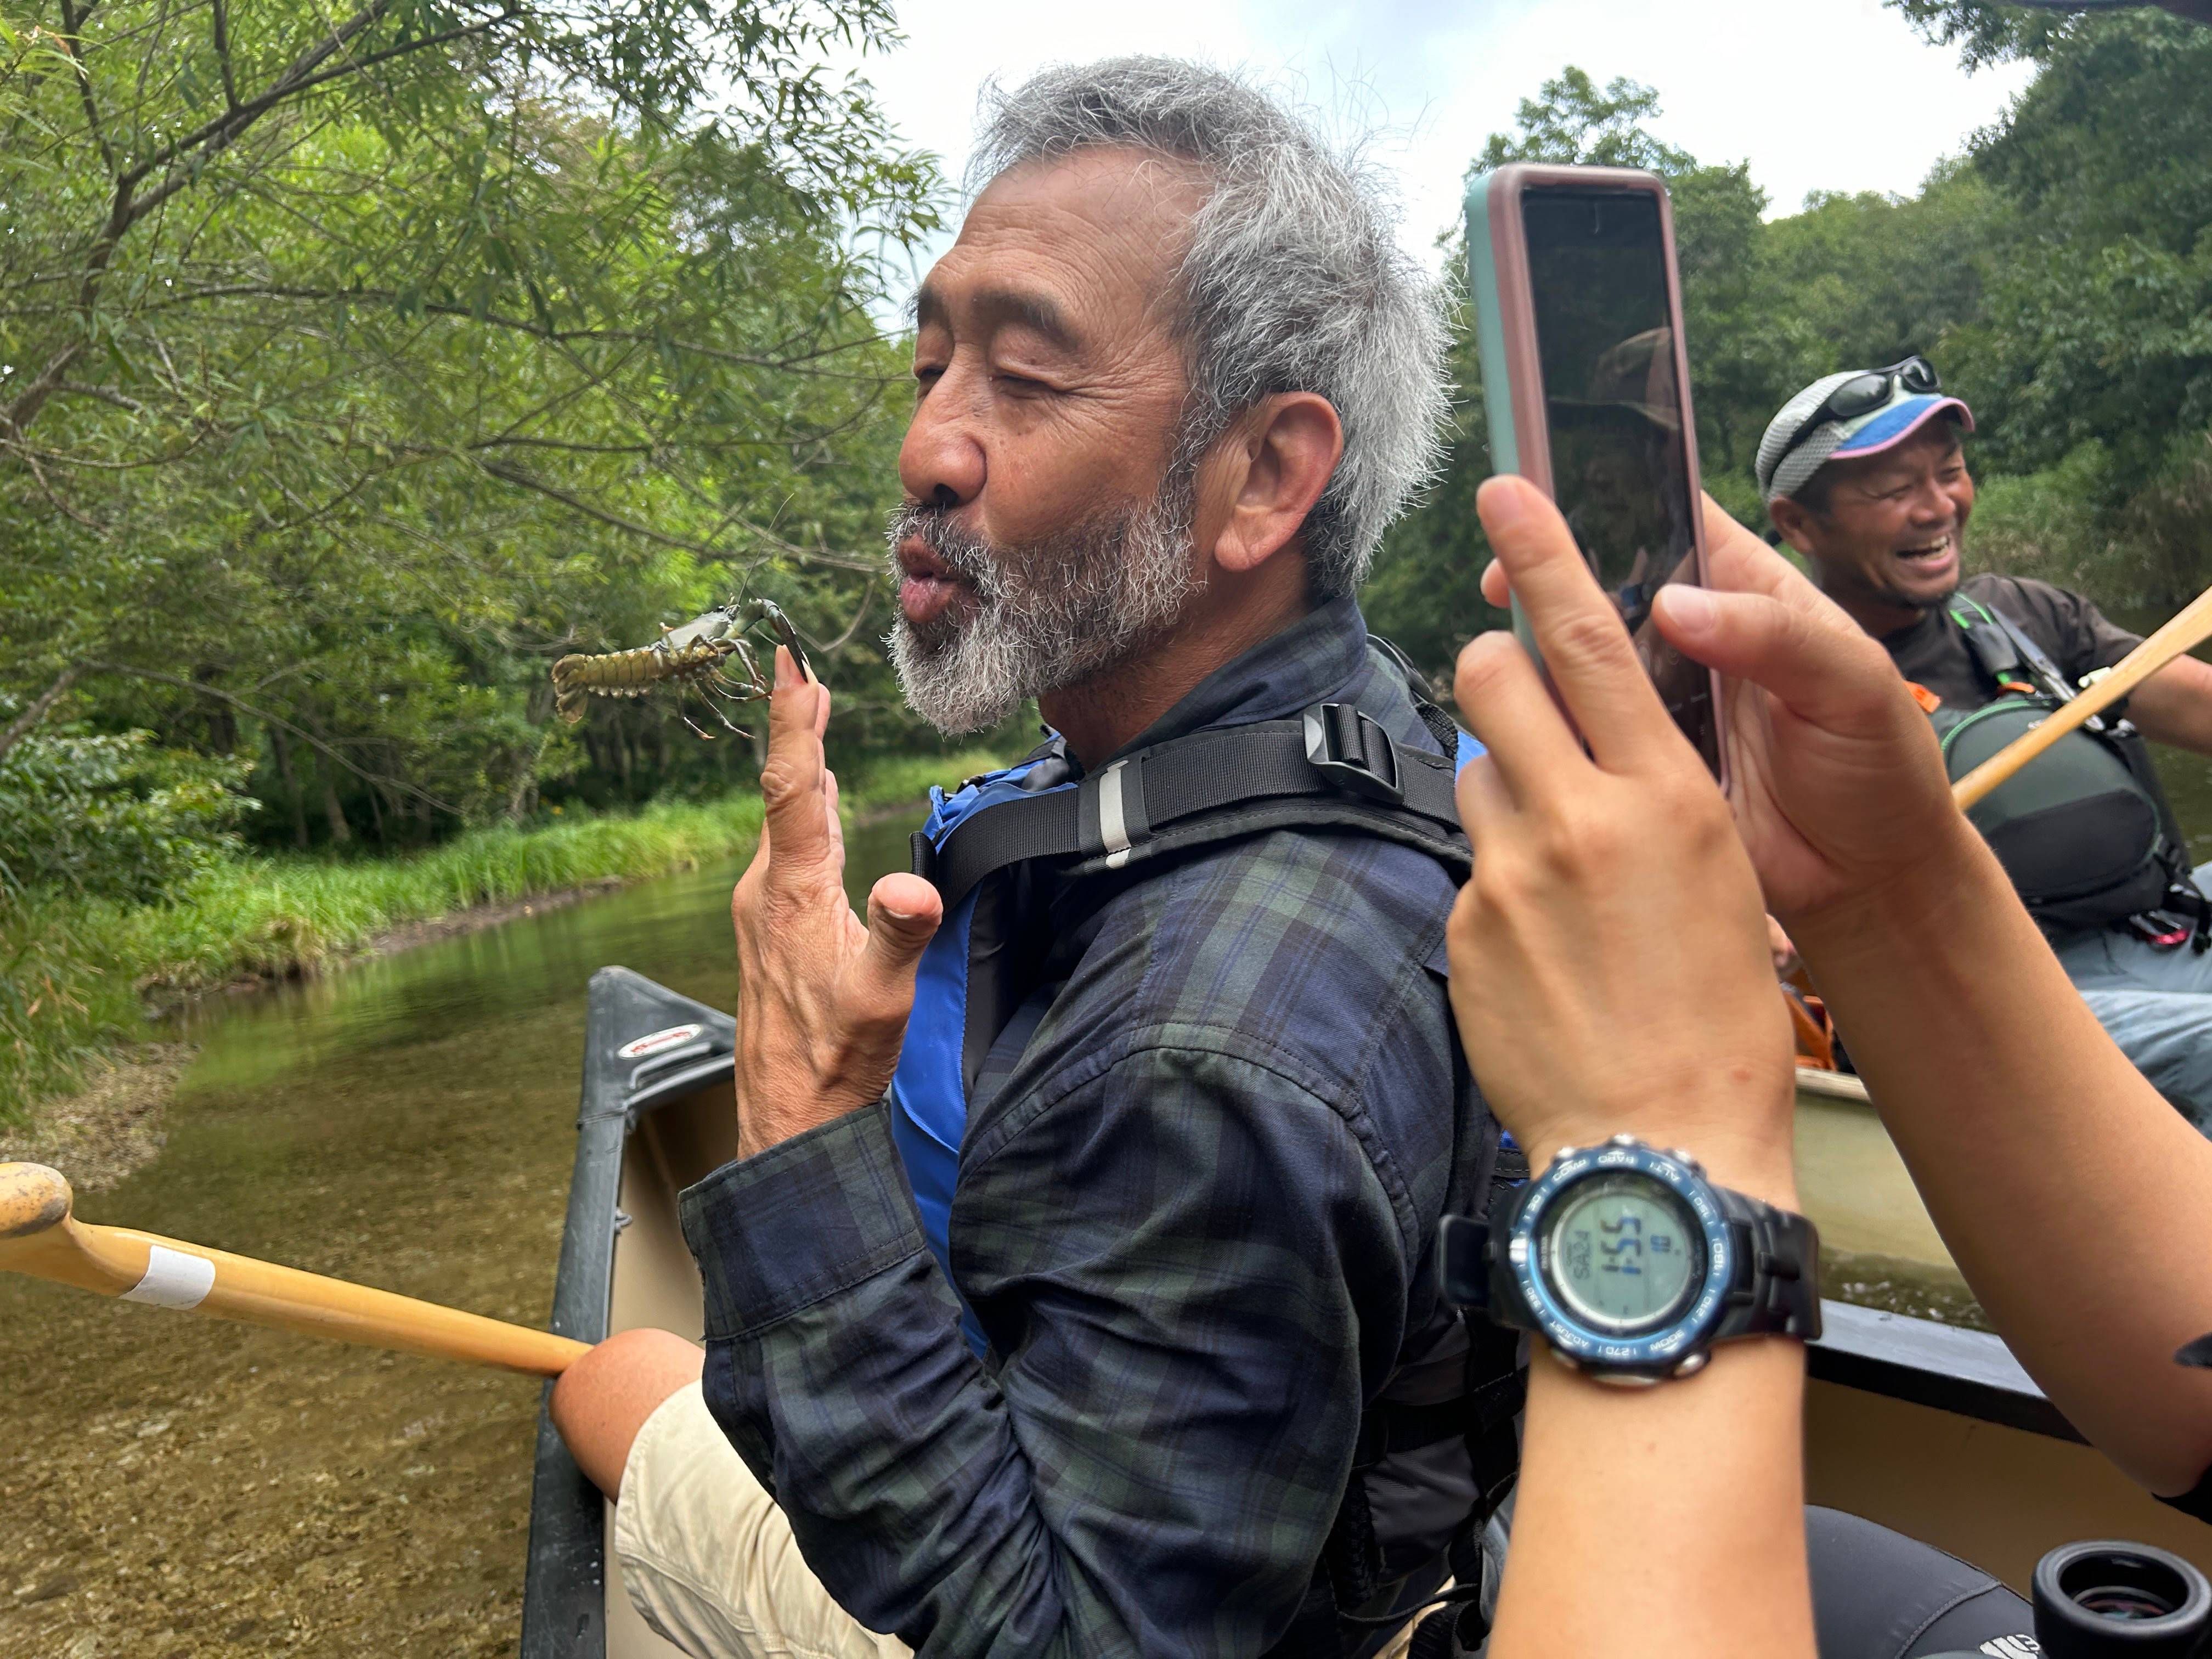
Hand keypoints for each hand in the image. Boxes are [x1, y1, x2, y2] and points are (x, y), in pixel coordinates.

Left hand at [729, 648, 943, 1158]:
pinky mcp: (774, 931)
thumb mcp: (881, 997)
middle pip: (781, 790)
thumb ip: (898, 935)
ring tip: (810, 720)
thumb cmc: (835, 1060)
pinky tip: (811, 806)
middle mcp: (766, 891)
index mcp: (790, 891)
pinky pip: (788, 848)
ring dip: (798, 766)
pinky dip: (801, 807)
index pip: (789, 786)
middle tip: (803, 673)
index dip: (792, 721)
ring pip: (783, 820)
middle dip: (796, 728)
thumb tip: (910, 890)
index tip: (790, 666)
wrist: (789, 1121)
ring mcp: (765, 911)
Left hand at [1450, 478, 1794, 1195]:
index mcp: (1666, 796)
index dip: (1545, 556)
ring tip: (1551, 868)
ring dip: (1499, 785)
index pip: (1593, 643)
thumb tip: (1603, 747)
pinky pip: (1466, 864)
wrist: (1661, 1144)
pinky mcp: (1463, 927)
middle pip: (1492, 676)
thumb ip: (1654, 797)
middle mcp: (1580, 818)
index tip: (1507, 490)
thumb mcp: (1722, 881)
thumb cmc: (1718, 1019)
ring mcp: (1509, 873)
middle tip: (1516, 696)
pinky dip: (1494, 881)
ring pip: (1470, 767)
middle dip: (1495, 667)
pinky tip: (1538, 948)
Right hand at [1480, 497, 1970, 943]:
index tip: (1546, 525)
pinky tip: (1519, 730)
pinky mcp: (1639, 769)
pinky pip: (1583, 741)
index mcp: (1748, 598)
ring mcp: (1660, 709)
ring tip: (1496, 660)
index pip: (1671, 529)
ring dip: (1542, 662)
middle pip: (1608, 594)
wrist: (1870, 882)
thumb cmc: (1881, 770)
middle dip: (1551, 587)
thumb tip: (1675, 606)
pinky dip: (1551, 733)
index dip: (1609, 515)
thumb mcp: (1855, 687)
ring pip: (1583, 668)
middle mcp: (1693, 645)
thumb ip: (1778, 637)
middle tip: (1498, 593)